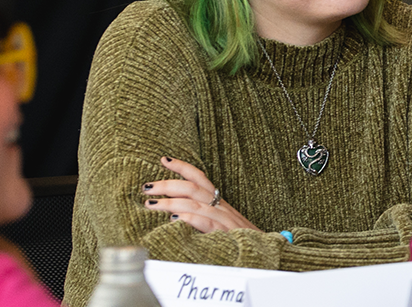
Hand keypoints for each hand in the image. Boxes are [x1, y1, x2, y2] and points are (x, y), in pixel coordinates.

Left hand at [143, 156, 261, 232]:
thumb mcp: (220, 222)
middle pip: (193, 188)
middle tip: (146, 187)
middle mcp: (221, 207)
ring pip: (195, 204)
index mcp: (218, 202)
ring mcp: (224, 220)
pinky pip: (206, 222)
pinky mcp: (225, 234)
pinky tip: (174, 219)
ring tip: (151, 204)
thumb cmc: (239, 239)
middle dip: (167, 184)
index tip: (163, 159)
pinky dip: (189, 219)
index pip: (199, 178)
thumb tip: (172, 215)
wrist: (264, 251)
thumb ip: (200, 216)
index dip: (182, 167)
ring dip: (170, 202)